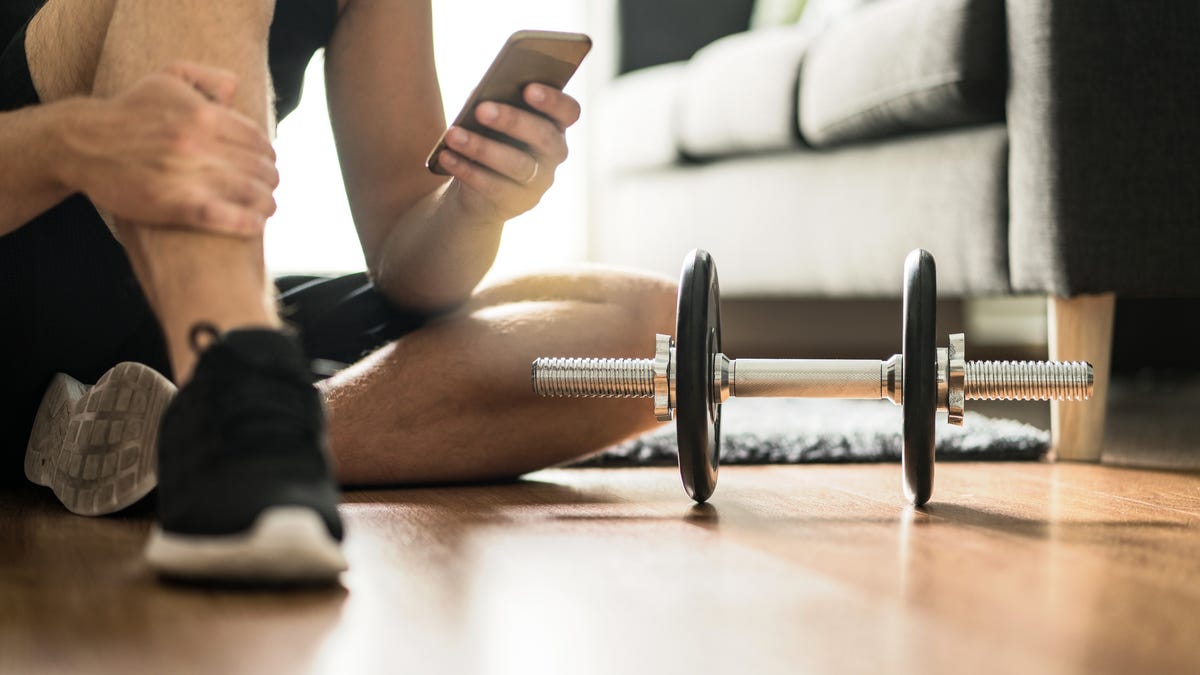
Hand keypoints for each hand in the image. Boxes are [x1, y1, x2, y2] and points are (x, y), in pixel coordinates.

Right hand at [60, 61, 277, 235]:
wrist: (81, 143)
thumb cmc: (128, 112)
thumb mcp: (165, 80)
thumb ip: (205, 78)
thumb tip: (236, 88)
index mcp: (202, 114)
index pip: (256, 139)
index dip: (268, 153)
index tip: (268, 163)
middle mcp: (197, 144)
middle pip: (257, 167)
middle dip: (270, 179)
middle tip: (270, 187)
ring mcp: (186, 176)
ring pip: (248, 192)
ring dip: (266, 202)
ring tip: (267, 207)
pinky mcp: (174, 205)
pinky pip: (224, 217)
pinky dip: (247, 222)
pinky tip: (255, 224)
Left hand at [434, 83, 580, 223]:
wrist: (480, 187)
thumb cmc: (489, 137)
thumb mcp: (495, 117)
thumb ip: (496, 102)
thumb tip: (481, 95)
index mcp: (555, 124)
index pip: (569, 111)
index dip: (554, 101)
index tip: (528, 89)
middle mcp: (554, 154)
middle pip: (543, 137)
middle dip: (513, 121)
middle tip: (481, 109)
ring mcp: (540, 181)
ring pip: (517, 165)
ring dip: (482, 148)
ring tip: (453, 135)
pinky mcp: (518, 203)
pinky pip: (494, 187)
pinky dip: (467, 170)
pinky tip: (447, 156)